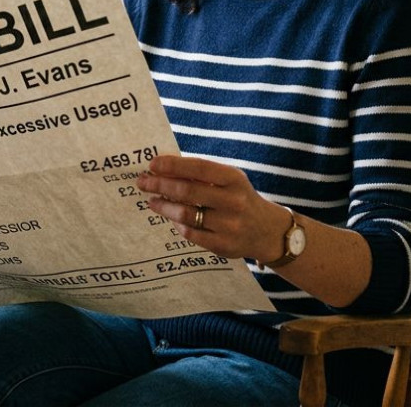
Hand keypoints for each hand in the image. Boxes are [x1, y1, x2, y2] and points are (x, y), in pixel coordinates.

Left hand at [137, 154, 285, 260]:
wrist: (267, 230)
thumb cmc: (239, 198)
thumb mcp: (229, 181)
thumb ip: (202, 175)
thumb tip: (164, 169)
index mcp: (234, 179)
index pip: (198, 167)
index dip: (172, 165)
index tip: (152, 164)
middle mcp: (233, 201)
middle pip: (187, 190)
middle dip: (160, 184)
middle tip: (143, 182)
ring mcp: (229, 225)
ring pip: (185, 214)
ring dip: (163, 206)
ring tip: (152, 200)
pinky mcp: (223, 245)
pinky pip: (190, 233)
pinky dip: (177, 223)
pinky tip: (170, 216)